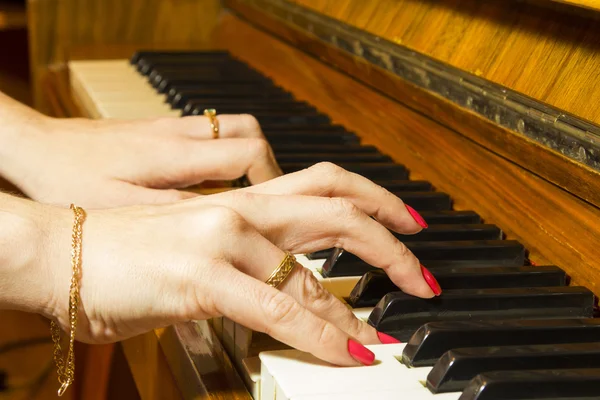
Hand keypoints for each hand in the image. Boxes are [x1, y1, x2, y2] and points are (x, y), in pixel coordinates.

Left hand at [0, 113, 281, 207]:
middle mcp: (178, 134)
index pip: (249, 152)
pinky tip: (205, 181)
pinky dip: (218, 154)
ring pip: (228, 127)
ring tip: (242, 189)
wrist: (35, 148)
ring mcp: (168, 129)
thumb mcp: (120, 208)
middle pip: (248, 130)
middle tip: (266, 195)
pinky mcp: (156, 131)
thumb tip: (221, 223)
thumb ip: (173, 213)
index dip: (273, 177)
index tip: (278, 204)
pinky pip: (204, 133)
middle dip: (267, 163)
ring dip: (244, 155)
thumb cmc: (68, 179)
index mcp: (176, 154)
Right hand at [44, 164, 435, 366]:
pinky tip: (349, 351)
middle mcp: (240, 211)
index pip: (325, 186)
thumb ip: (247, 261)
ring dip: (359, 303)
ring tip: (388, 327)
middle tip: (420, 270)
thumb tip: (291, 291)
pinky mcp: (204, 278)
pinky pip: (281, 311)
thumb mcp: (197, 244)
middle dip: (390, 239)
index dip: (374, 201)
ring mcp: (223, 241)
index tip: (406, 225)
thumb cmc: (124, 252)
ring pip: (313, 269)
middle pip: (337, 208)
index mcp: (241, 202)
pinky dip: (323, 334)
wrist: (59, 252)